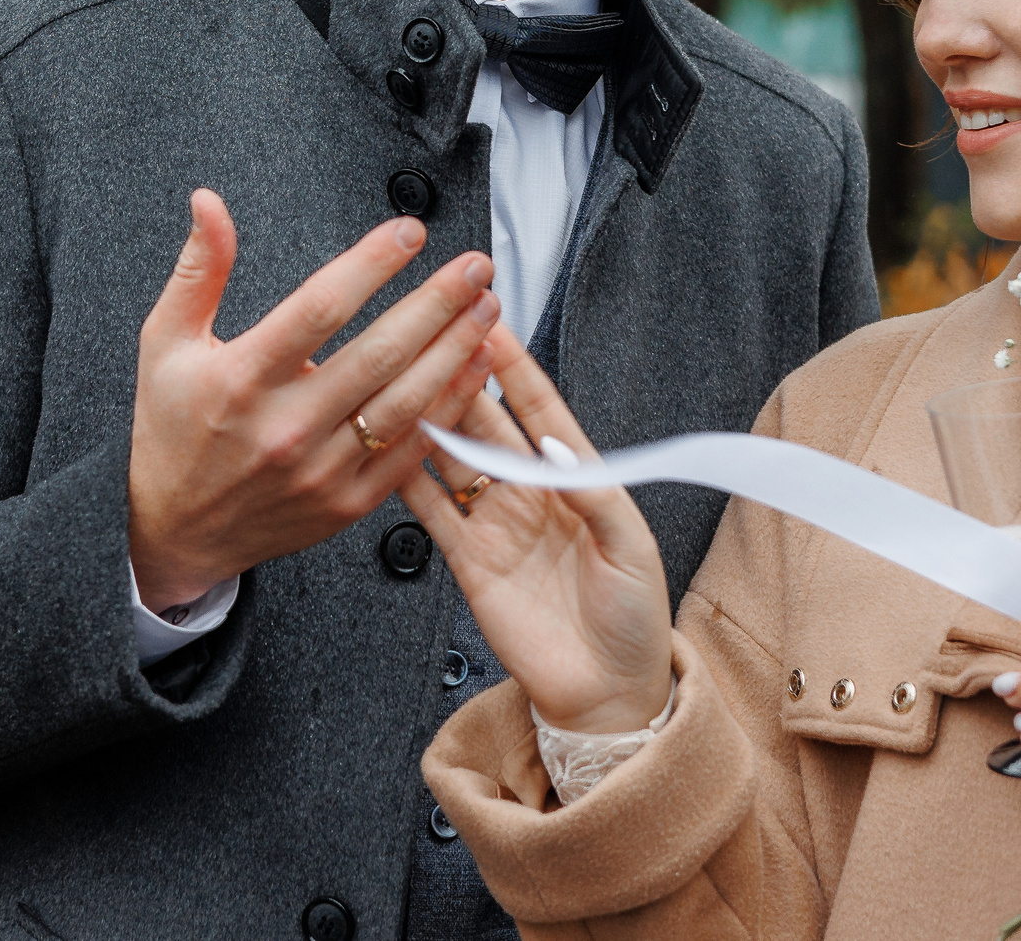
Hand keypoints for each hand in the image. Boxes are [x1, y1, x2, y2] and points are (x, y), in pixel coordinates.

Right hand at [128, 189, 499, 610]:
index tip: (409, 231)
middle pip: (379, 353)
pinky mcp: (346, 503)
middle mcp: (285, 427)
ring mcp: (320, 470)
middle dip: (437, 303)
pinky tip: (474, 369)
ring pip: (405, 403)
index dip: (371, 264)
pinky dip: (449, 408)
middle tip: (475, 265)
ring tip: (487, 308)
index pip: (320, 309)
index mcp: (242, 379)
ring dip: (454, 351)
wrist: (173, 529)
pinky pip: (411, 452)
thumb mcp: (165, 342)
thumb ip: (198, 270)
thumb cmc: (171, 428)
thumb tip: (209, 202)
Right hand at [402, 329, 671, 734]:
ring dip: (432, 419)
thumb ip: (595, 492)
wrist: (605, 693)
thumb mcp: (631, 547)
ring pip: (454, 457)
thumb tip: (557, 444)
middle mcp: (531, 492)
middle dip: (465, 380)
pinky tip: (387, 446)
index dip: (516, 369)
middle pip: (490, 423)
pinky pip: (432, 509)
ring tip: (404, 378)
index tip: (492, 326)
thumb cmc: (634, 620)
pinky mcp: (468, 559)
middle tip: (435, 338)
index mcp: (577, 480)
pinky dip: (408, 478)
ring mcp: (496, 523)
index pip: (540, 410)